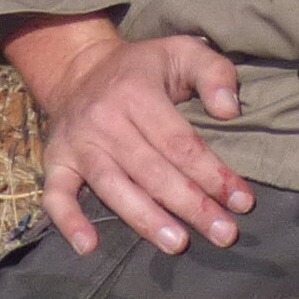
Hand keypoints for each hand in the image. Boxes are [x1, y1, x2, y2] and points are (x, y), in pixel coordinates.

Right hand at [0, 13, 254, 257]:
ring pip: (113, 187)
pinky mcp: (56, 161)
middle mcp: (103, 119)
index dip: (213, 174)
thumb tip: (230, 110)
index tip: (243, 201)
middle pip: (152, 170)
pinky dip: (68, 221)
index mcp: (136, 91)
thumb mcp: (182, 52)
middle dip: (191, 205)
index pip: (180, 142)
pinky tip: (88, 246)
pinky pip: (55, 194)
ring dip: (145, 219)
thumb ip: (215, 73)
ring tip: (177, 243)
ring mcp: (77, 143)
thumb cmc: (142, 69)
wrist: (79, 69)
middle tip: (224, 234)